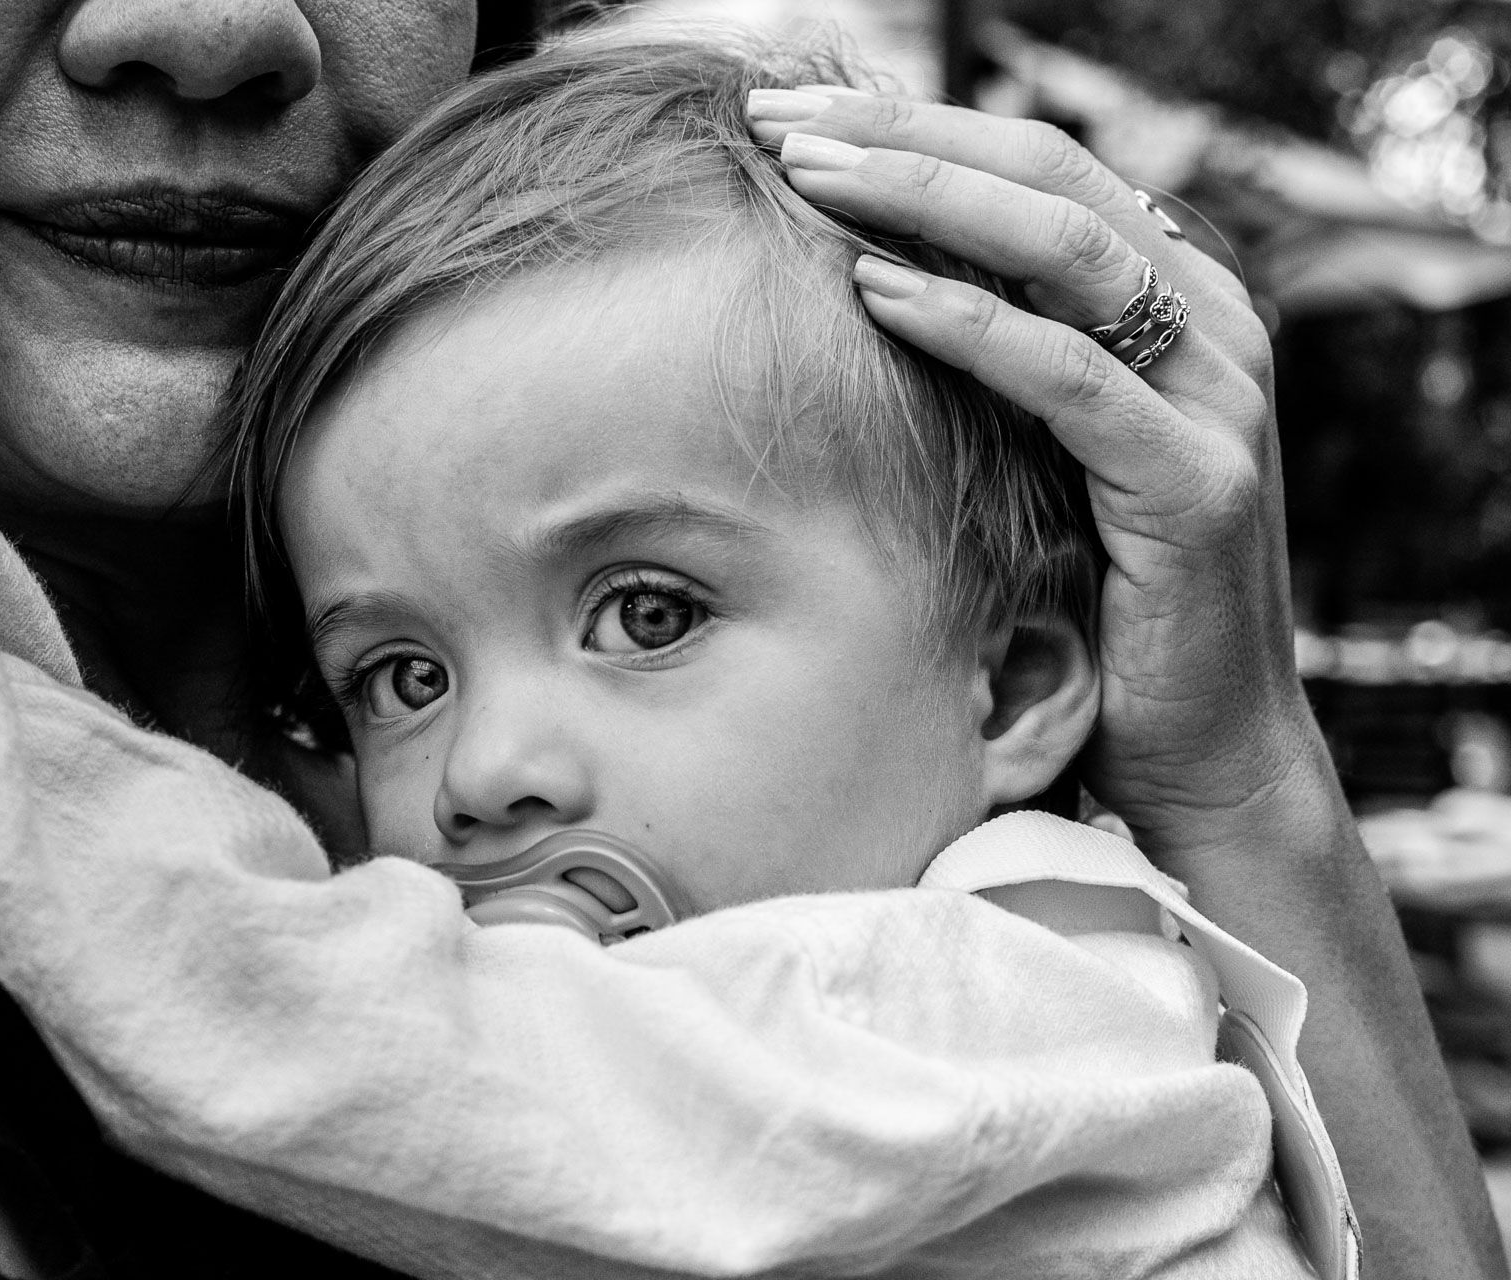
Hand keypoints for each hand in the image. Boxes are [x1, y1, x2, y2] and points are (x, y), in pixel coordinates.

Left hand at [747, 90, 1311, 862]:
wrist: (1198, 746)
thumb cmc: (1098, 594)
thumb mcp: (1047, 449)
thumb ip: (1003, 355)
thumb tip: (868, 274)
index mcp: (1176, 299)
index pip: (1044, 167)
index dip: (920, 127)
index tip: (796, 116)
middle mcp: (1213, 328)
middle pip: (1052, 181)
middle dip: (907, 141)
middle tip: (784, 123)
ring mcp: (1218, 401)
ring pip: (1067, 253)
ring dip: (927, 202)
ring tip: (812, 179)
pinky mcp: (1194, 486)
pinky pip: (1072, 379)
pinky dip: (971, 329)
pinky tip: (877, 293)